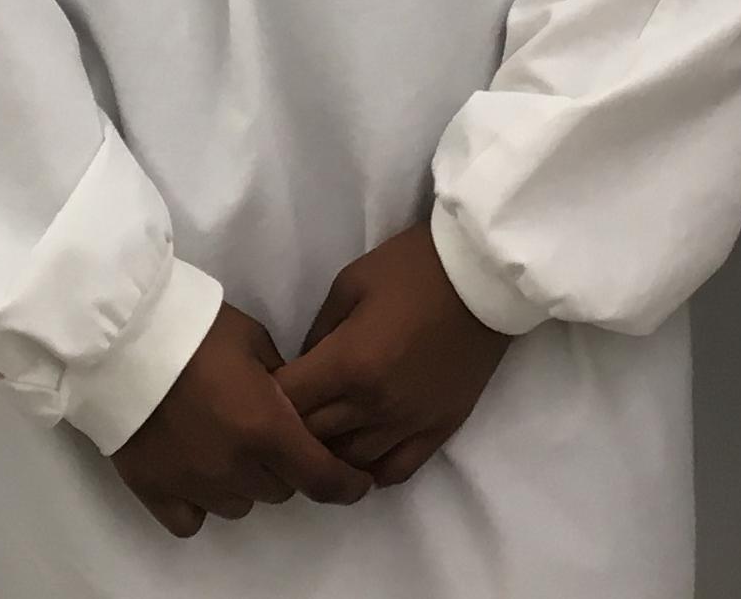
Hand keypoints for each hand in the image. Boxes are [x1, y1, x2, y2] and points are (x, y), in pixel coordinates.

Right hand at [109, 304, 373, 539]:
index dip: (346, 486)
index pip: (321, 478)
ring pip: (239, 506)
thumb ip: (283, 381)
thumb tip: (291, 404)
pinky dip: (198, 503)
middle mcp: (236, 466)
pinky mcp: (155, 490)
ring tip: (227, 449)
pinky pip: (189, 521)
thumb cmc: (195, 327)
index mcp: (268, 428)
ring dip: (244, 483)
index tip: (356, 483)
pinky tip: (194, 475)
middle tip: (270, 436)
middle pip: (280, 490)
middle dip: (285, 467)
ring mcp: (194, 484)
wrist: (121, 336)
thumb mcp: (254, 340)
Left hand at [279, 222, 519, 487]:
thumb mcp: (349, 283)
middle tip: (279, 418)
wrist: (483, 275)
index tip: (258, 391)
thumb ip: (318, 332)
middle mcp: (374, 404)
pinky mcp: (438, 430)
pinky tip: (358, 457)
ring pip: (350, 463)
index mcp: (348, 363)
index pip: (287, 403)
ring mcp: (409, 422)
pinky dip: (370, 471)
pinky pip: (396, 471)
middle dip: (288, 430)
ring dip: (327, 455)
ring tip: (315, 440)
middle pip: (312, 439)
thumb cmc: (412, 268)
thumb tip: (304, 366)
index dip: (264, 400)